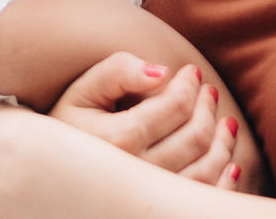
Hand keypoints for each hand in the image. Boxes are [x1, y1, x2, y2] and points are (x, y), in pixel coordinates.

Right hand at [50, 52, 240, 185]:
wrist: (47, 174)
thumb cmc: (69, 125)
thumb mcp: (84, 88)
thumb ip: (120, 70)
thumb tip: (163, 72)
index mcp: (116, 142)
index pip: (175, 106)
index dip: (189, 84)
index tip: (190, 72)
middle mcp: (134, 176)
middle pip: (194, 137)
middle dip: (207, 107)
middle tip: (207, 90)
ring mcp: (145, 202)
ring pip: (205, 172)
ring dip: (222, 142)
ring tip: (221, 120)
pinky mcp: (153, 213)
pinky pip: (201, 202)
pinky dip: (223, 182)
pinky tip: (228, 162)